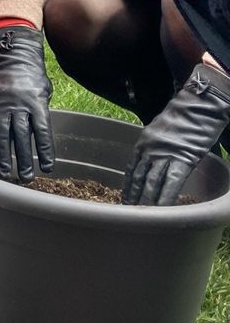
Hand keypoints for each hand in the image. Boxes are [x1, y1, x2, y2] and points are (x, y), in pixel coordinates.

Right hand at [0, 25, 53, 180]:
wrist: (13, 57)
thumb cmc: (33, 77)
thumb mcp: (44, 92)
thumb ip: (41, 112)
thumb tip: (38, 136)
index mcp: (37, 104)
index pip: (42, 132)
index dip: (45, 150)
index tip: (48, 168)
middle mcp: (19, 106)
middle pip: (21, 136)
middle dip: (23, 158)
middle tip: (26, 177)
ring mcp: (1, 104)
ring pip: (1, 133)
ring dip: (3, 154)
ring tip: (5, 172)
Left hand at [124, 62, 229, 204]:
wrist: (198, 106)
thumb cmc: (183, 119)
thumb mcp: (161, 132)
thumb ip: (155, 148)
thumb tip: (154, 163)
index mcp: (143, 143)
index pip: (132, 169)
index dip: (128, 186)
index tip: (124, 198)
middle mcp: (149, 149)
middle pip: (138, 178)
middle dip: (133, 197)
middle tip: (128, 213)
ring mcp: (164, 155)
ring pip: (151, 183)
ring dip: (146, 201)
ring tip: (141, 216)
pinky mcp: (182, 159)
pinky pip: (171, 183)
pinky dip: (165, 197)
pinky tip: (162, 209)